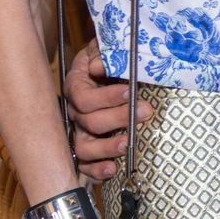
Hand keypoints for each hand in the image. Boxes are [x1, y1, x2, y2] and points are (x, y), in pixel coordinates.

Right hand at [65, 38, 152, 179]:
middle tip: (145, 111)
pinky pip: (86, 164)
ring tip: (126, 144)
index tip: (129, 92)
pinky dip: (97, 170)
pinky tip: (112, 169)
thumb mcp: (105, 47)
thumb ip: (103, 53)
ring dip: (105, 148)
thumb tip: (98, 67)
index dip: (105, 97)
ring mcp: (80, 131)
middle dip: (118, 118)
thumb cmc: (108, 59)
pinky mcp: (88, 147)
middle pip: (88, 122)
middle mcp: (74, 111)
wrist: (106, 68)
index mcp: (76, 86)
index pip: (83, 97)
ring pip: (84, 147)